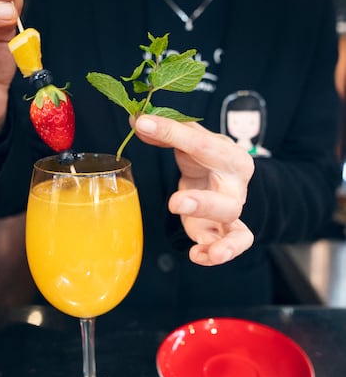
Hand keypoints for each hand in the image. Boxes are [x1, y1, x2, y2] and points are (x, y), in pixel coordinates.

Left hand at [135, 115, 254, 265]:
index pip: (202, 145)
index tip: (144, 123)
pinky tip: (197, 256)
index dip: (171, 133)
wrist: (222, 176)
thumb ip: (166, 132)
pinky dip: (216, 254)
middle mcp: (236, 187)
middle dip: (204, 204)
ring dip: (222, 243)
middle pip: (228, 201)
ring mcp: (231, 212)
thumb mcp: (188, 141)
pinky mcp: (223, 231)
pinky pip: (230, 246)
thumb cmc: (205, 157)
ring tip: (206, 252)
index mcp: (230, 157)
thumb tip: (138, 120)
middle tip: (175, 203)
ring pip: (237, 232)